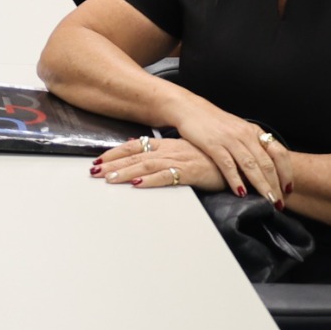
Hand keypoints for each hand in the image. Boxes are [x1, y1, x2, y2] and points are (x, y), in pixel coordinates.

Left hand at [91, 135, 222, 193]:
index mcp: (167, 144)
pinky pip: (168, 176)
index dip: (115, 153)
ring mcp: (180, 159)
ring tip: (109, 179)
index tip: (97, 160)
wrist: (236, 160)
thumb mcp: (183, 152)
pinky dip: (152, 180)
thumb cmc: (210, 158)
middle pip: (135, 156)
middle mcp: (170, 149)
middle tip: (93, 172)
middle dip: (112, 164)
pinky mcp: (192, 171)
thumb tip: (140, 153)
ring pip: (147, 165)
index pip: (134, 146)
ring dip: (127, 172)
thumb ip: (161, 153)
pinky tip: (138, 185)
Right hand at [166, 105, 287, 202]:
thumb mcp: (239, 131)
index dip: (286, 172)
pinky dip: (236, 180)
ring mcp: (230, 139)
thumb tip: (266, 168)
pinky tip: (241, 192)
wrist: (191, 109)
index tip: (288, 189)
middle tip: (279, 202)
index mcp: (254, 132)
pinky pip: (228, 164)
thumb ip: (252, 146)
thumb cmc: (215, 123)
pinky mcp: (213, 144)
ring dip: (261, 185)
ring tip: (268, 200)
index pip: (279, 153)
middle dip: (275, 185)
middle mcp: (245, 135)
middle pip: (266, 163)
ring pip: (251, 165)